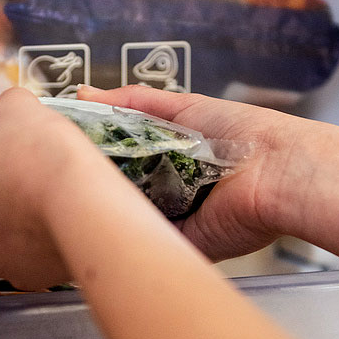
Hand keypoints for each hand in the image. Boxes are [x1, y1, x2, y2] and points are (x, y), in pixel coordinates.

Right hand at [79, 85, 300, 259]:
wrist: (278, 173)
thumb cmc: (241, 133)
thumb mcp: (183, 107)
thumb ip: (134, 101)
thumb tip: (83, 93)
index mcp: (174, 156)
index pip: (122, 156)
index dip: (92, 150)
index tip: (60, 144)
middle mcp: (172, 189)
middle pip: (120, 186)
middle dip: (95, 178)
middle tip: (60, 171)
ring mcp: (176, 219)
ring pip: (129, 214)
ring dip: (107, 204)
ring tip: (71, 194)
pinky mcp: (181, 244)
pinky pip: (146, 239)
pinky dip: (126, 230)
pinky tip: (96, 218)